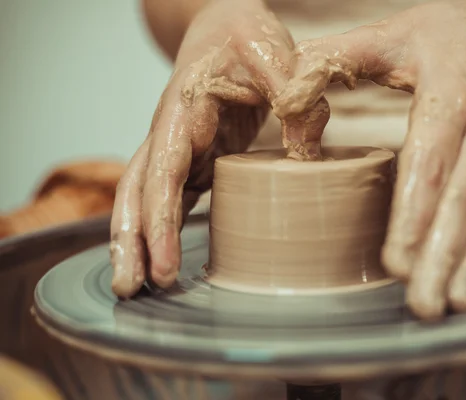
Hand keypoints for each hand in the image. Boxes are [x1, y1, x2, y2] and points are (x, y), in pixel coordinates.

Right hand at [110, 0, 326, 296]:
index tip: (165, 264)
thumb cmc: (243, 36)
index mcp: (183, 109)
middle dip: (131, 241)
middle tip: (130, 290)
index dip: (161, 220)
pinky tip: (164, 260)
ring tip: (135, 287)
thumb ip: (291, 95)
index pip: (163, 171)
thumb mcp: (271, 52)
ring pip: (147, 198)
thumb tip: (309, 155)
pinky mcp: (193, 160)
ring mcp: (178, 149)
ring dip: (139, 243)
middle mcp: (171, 134)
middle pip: (138, 191)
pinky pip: (172, 198)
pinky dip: (164, 229)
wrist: (223, 27)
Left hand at [273, 0, 465, 318]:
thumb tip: (287, 92)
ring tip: (448, 303)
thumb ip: (337, 57)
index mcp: (449, 96)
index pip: (428, 163)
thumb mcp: (391, 34)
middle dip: (440, 257)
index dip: (413, 215)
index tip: (396, 262)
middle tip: (421, 303)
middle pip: (459, 201)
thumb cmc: (447, 34)